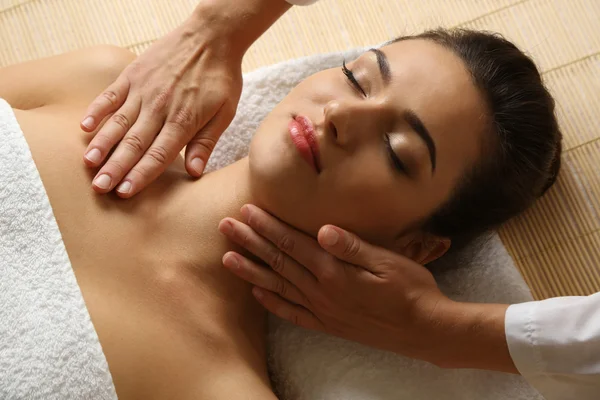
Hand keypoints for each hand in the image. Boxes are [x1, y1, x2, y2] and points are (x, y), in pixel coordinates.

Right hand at [81, 10, 242, 196]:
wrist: (212, 36)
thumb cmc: (220, 77)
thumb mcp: (225, 113)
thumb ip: (205, 143)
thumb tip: (195, 173)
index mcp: (183, 121)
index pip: (158, 155)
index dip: (141, 175)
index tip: (125, 192)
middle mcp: (159, 108)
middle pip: (134, 144)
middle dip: (116, 168)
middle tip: (99, 188)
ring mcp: (143, 90)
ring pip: (118, 122)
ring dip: (102, 144)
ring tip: (88, 164)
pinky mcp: (133, 75)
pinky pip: (110, 95)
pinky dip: (96, 110)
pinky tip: (84, 127)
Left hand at [218, 204, 449, 361]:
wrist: (425, 330)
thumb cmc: (411, 289)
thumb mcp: (388, 261)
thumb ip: (352, 246)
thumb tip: (323, 229)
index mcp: (335, 272)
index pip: (292, 244)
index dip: (267, 226)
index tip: (246, 211)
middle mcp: (322, 292)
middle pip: (278, 262)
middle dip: (250, 242)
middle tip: (225, 226)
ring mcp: (322, 311)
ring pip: (278, 287)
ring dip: (251, 271)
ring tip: (227, 258)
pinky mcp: (328, 325)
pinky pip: (292, 313)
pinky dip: (272, 302)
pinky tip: (257, 293)